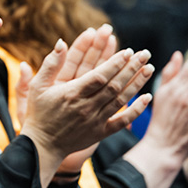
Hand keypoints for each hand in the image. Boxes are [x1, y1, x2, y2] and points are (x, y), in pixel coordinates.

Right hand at [17, 37, 153, 185]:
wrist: (42, 145)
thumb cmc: (39, 113)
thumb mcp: (38, 86)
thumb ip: (50, 63)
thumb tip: (61, 41)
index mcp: (72, 94)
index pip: (100, 75)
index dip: (115, 62)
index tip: (128, 51)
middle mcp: (86, 107)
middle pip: (114, 85)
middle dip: (131, 68)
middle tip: (145, 54)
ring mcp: (95, 121)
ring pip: (121, 100)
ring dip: (137, 83)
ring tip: (149, 68)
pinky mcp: (100, 133)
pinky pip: (122, 121)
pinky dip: (137, 109)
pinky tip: (147, 97)